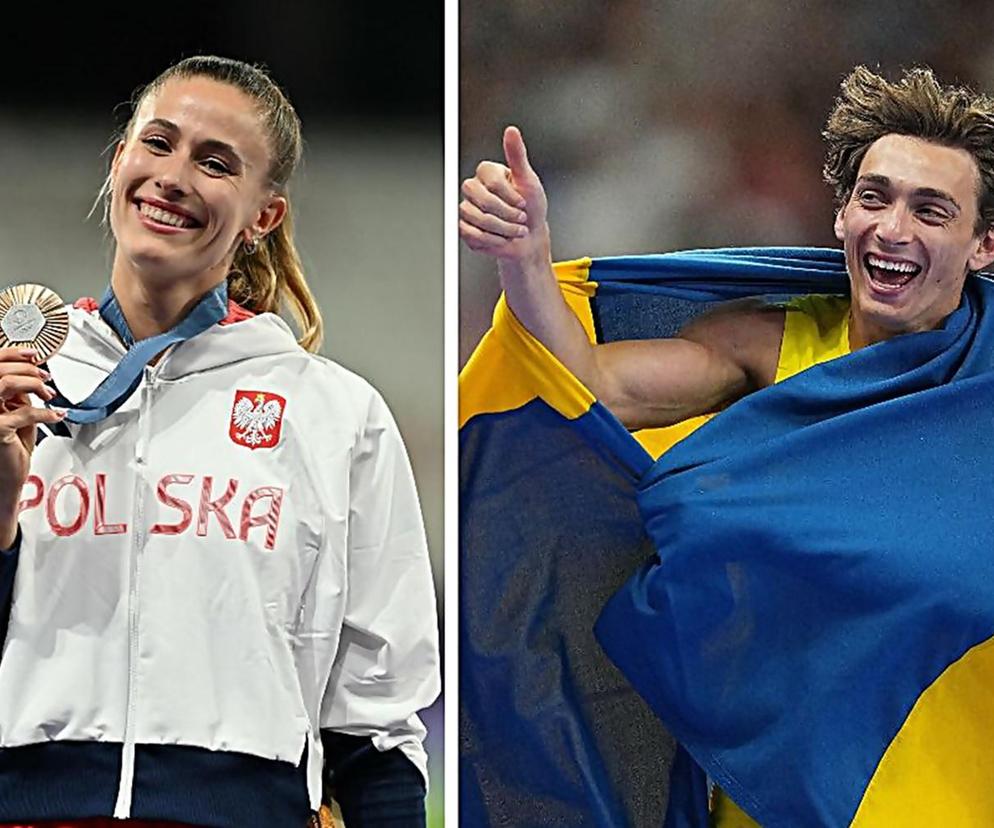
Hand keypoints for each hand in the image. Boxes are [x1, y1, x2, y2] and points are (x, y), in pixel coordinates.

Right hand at [0, 348, 64, 543]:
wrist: (7, 477)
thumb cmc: (10, 447)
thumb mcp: (16, 412)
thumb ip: (19, 394)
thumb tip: (33, 375)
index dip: (12, 353)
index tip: (34, 354)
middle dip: (28, 368)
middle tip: (46, 378)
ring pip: (5, 383)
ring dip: (33, 383)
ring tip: (49, 395)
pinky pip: (24, 413)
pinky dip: (46, 412)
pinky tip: (56, 416)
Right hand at [460, 126, 550, 267]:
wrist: (530, 238)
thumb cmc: (531, 209)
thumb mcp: (529, 180)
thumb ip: (517, 155)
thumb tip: (511, 130)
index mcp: (488, 174)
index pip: (491, 181)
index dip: (510, 196)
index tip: (523, 203)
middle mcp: (475, 189)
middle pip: (481, 199)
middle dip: (505, 213)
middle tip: (521, 218)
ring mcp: (468, 208)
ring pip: (476, 218)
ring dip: (502, 228)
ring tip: (515, 230)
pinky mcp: (465, 228)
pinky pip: (472, 234)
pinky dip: (493, 240)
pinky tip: (503, 238)